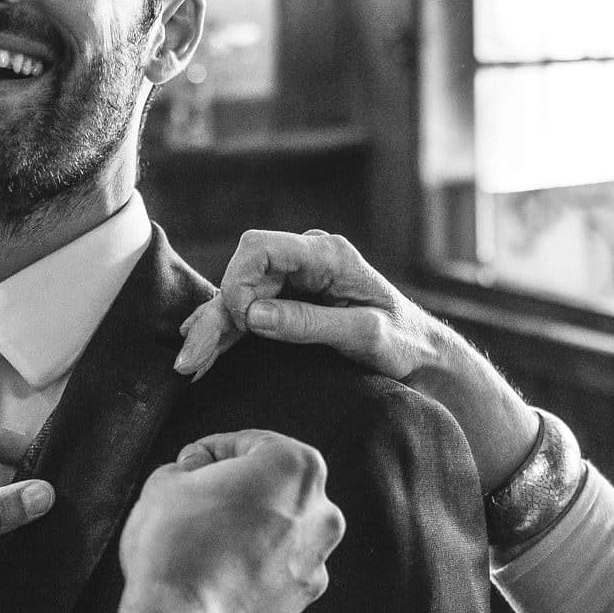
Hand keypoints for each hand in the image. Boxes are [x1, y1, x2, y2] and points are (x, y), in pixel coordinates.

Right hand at [111, 430, 344, 612]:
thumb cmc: (176, 548)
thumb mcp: (166, 481)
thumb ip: (191, 464)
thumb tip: (198, 470)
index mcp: (296, 466)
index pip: (248, 442)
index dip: (209, 451)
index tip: (188, 466)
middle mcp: (321, 510)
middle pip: (271, 484)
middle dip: (235, 488)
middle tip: (194, 501)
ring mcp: (318, 557)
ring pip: (277, 526)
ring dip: (246, 526)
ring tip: (203, 540)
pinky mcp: (304, 596)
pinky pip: (277, 564)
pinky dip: (253, 562)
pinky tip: (217, 571)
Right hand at [175, 229, 436, 380]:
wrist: (424, 358)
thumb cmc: (405, 344)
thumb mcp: (364, 336)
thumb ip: (310, 323)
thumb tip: (253, 317)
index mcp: (329, 255)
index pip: (261, 248)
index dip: (238, 281)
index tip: (238, 323)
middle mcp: (308, 260)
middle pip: (243, 273)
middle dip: (215, 314)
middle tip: (191, 357)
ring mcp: (298, 280)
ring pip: (241, 295)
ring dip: (214, 328)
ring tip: (189, 364)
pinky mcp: (293, 302)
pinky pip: (251, 311)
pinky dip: (227, 332)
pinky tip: (201, 348)